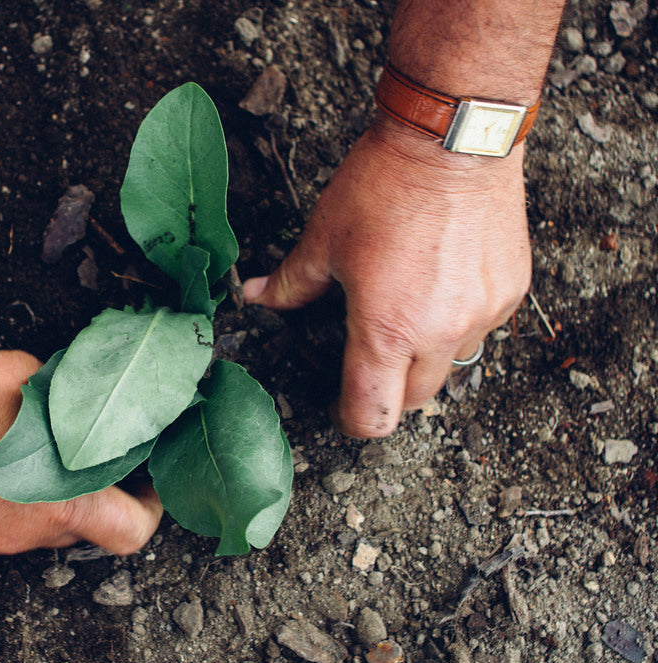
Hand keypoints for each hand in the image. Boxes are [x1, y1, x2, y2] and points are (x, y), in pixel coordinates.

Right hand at [0, 346, 162, 558]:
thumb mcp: (31, 381)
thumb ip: (67, 403)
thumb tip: (82, 397)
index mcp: (58, 501)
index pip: (130, 531)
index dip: (147, 509)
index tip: (143, 484)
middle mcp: (22, 534)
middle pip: (74, 528)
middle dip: (83, 495)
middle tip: (77, 457)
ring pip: (22, 529)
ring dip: (30, 500)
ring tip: (11, 452)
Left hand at [244, 115, 529, 437]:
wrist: (453, 138)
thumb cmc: (384, 185)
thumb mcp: (323, 240)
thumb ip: (291, 284)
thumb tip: (255, 297)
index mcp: (387, 329)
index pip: (374, 414)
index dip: (352, 421)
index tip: (342, 409)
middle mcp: (441, 332)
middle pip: (415, 400)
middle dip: (387, 392)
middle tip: (367, 362)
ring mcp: (482, 314)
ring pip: (452, 365)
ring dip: (425, 356)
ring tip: (404, 314)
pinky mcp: (510, 291)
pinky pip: (480, 329)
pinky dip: (457, 322)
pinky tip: (438, 286)